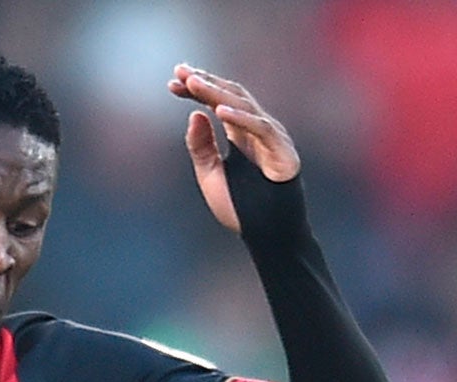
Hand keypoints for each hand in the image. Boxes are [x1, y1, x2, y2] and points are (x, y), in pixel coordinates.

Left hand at [167, 63, 299, 232]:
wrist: (264, 235)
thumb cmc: (240, 207)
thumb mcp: (209, 173)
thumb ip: (200, 146)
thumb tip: (194, 115)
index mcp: (241, 133)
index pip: (218, 102)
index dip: (196, 89)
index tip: (172, 82)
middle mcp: (258, 129)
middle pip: (231, 96)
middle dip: (205, 82)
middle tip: (180, 71)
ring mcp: (273, 138)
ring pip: (244, 106)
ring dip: (217, 94)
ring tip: (194, 83)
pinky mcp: (284, 152)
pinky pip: (262, 129)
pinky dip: (241, 119)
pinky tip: (219, 112)